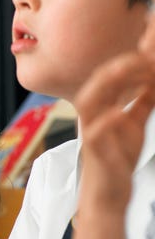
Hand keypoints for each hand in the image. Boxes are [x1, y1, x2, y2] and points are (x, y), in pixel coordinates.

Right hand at [74, 51, 154, 209]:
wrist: (108, 193)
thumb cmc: (117, 159)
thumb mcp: (134, 125)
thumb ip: (141, 103)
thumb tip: (151, 82)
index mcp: (101, 106)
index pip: (111, 76)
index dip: (129, 59)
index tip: (147, 45)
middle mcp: (93, 114)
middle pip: (99, 82)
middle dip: (121, 65)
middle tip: (144, 54)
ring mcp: (92, 131)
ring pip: (90, 100)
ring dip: (110, 83)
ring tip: (132, 69)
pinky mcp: (95, 150)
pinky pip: (96, 133)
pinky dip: (107, 120)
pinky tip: (120, 112)